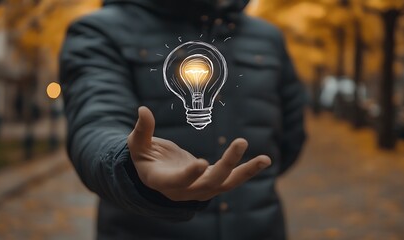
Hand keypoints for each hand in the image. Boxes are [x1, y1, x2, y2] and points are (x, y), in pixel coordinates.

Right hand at [127, 106, 270, 200]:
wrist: (156, 174)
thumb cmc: (144, 157)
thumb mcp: (137, 145)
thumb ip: (141, 130)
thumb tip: (143, 110)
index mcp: (163, 181)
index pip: (177, 182)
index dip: (189, 175)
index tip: (202, 162)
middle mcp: (184, 191)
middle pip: (209, 183)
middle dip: (227, 164)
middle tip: (241, 142)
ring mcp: (200, 188)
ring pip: (225, 184)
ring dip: (245, 172)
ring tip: (265, 159)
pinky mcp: (211, 182)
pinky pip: (231, 179)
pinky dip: (247, 170)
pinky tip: (263, 160)